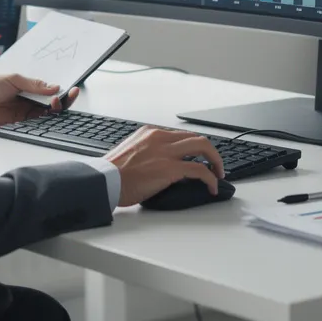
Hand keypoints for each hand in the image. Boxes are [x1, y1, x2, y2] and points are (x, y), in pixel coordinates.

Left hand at [0, 74, 78, 128]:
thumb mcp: (13, 80)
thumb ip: (34, 85)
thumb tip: (53, 87)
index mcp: (29, 87)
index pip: (51, 90)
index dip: (62, 90)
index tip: (71, 88)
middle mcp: (30, 100)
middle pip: (52, 103)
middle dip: (64, 100)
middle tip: (70, 95)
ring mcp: (25, 112)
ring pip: (47, 114)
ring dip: (55, 109)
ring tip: (55, 102)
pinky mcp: (19, 123)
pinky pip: (36, 124)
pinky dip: (45, 120)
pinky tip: (48, 115)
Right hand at [104, 127, 225, 206]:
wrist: (103, 181)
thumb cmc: (111, 174)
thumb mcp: (130, 153)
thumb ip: (147, 153)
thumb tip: (159, 165)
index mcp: (149, 133)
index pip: (180, 136)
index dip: (193, 148)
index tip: (199, 157)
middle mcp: (160, 138)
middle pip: (196, 137)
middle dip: (210, 151)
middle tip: (215, 164)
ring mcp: (166, 152)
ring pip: (203, 147)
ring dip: (215, 160)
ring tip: (218, 174)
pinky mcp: (170, 168)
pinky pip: (199, 170)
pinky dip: (210, 178)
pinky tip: (211, 187)